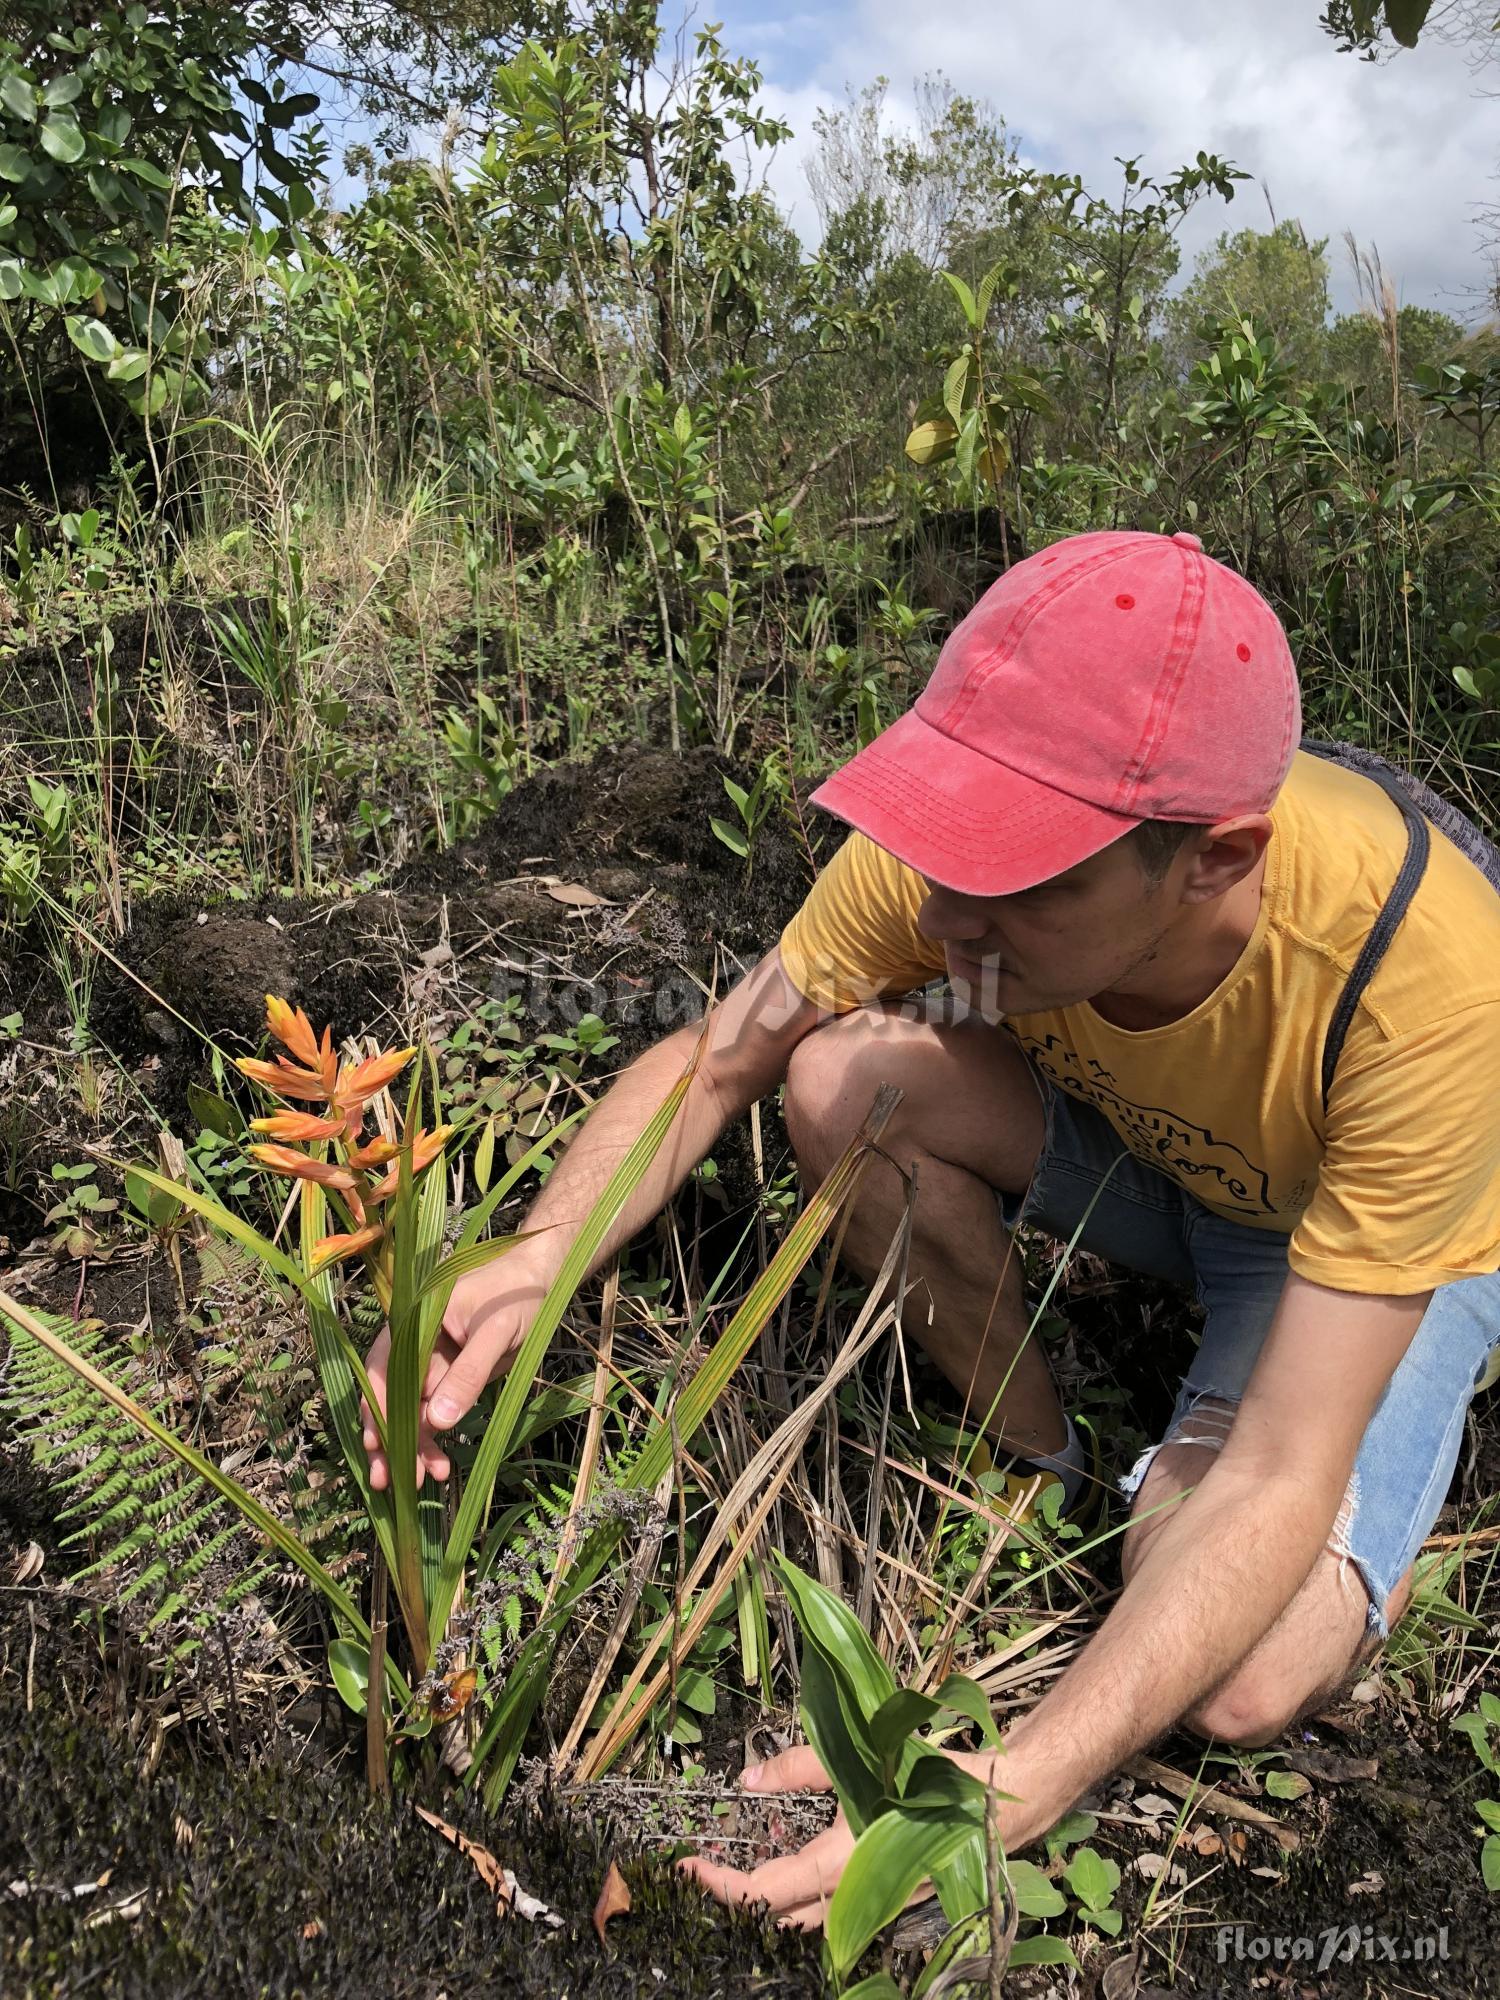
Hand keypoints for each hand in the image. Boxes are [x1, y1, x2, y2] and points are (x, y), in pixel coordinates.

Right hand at [361, 1258, 549, 1488]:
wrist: (540, 1282)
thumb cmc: (515, 1296)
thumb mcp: (496, 1332)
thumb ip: (468, 1373)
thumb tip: (437, 1422)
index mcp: (413, 1321)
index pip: (384, 1368)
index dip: (378, 1406)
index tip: (378, 1444)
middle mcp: (413, 1345)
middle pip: (391, 1395)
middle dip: (389, 1438)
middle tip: (387, 1479)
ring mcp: (430, 1364)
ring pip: (412, 1411)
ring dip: (413, 1446)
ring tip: (424, 1480)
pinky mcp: (448, 1379)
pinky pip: (434, 1412)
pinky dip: (433, 1440)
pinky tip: (438, 1467)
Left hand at [679, 1742, 1004, 1928]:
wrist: (997, 1803)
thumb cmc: (930, 1775)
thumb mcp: (856, 1756)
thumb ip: (797, 1766)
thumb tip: (747, 1779)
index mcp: (840, 1864)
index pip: (763, 1893)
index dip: (719, 1886)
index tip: (683, 1867)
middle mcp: (853, 1897)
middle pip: (777, 1919)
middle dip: (733, 1901)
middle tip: (699, 1871)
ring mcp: (871, 1904)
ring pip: (803, 1923)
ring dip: (765, 1905)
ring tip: (732, 1873)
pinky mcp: (885, 1898)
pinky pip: (829, 1914)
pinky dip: (797, 1901)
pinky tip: (785, 1874)